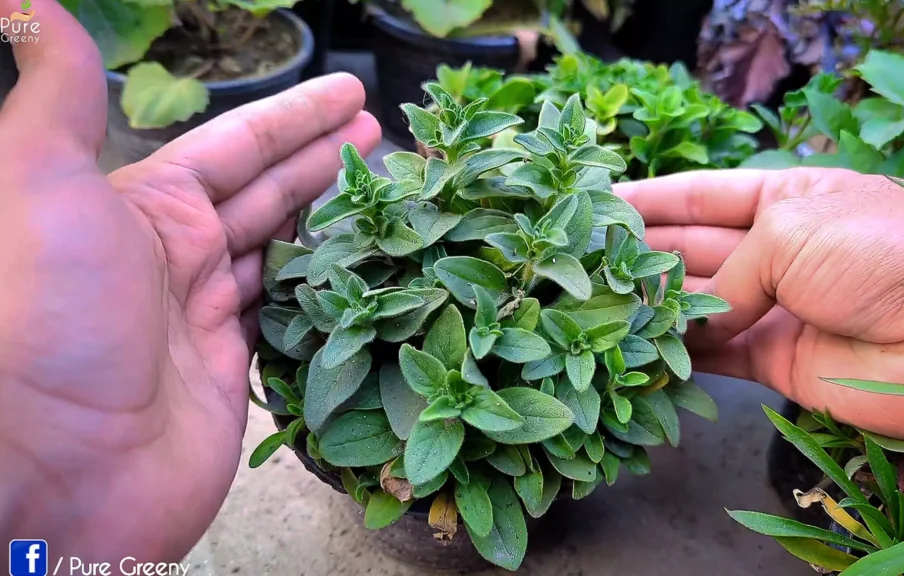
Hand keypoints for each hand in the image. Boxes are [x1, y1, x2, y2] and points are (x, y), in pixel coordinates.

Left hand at [0, 0, 379, 559]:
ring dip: (334, 227)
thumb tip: (38, 7)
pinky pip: (291, 324)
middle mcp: (179, 259)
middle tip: (385, 138)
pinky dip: (327, 299)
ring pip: (288, 258)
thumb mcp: (40, 187)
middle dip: (324, 163)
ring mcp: (209, 321)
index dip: (295, 119)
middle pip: (270, 197)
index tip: (351, 97)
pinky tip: (363, 280)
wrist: (47, 467)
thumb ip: (59, 103)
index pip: (236, 149)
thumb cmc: (43, 316)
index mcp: (144, 208)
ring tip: (389, 200)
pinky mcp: (235, 377)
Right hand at [617, 167, 903, 441]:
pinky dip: (678, 360)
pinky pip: (715, 359)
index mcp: (785, 197)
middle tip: (578, 265)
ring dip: (650, 309)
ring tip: (589, 311)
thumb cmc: (886, 251)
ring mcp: (777, 308)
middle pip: (692, 251)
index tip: (593, 206)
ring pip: (696, 308)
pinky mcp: (780, 362)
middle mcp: (777, 251)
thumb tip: (694, 322)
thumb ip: (728, 272)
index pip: (700, 196)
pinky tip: (634, 354)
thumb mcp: (792, 228)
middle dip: (638, 257)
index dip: (648, 200)